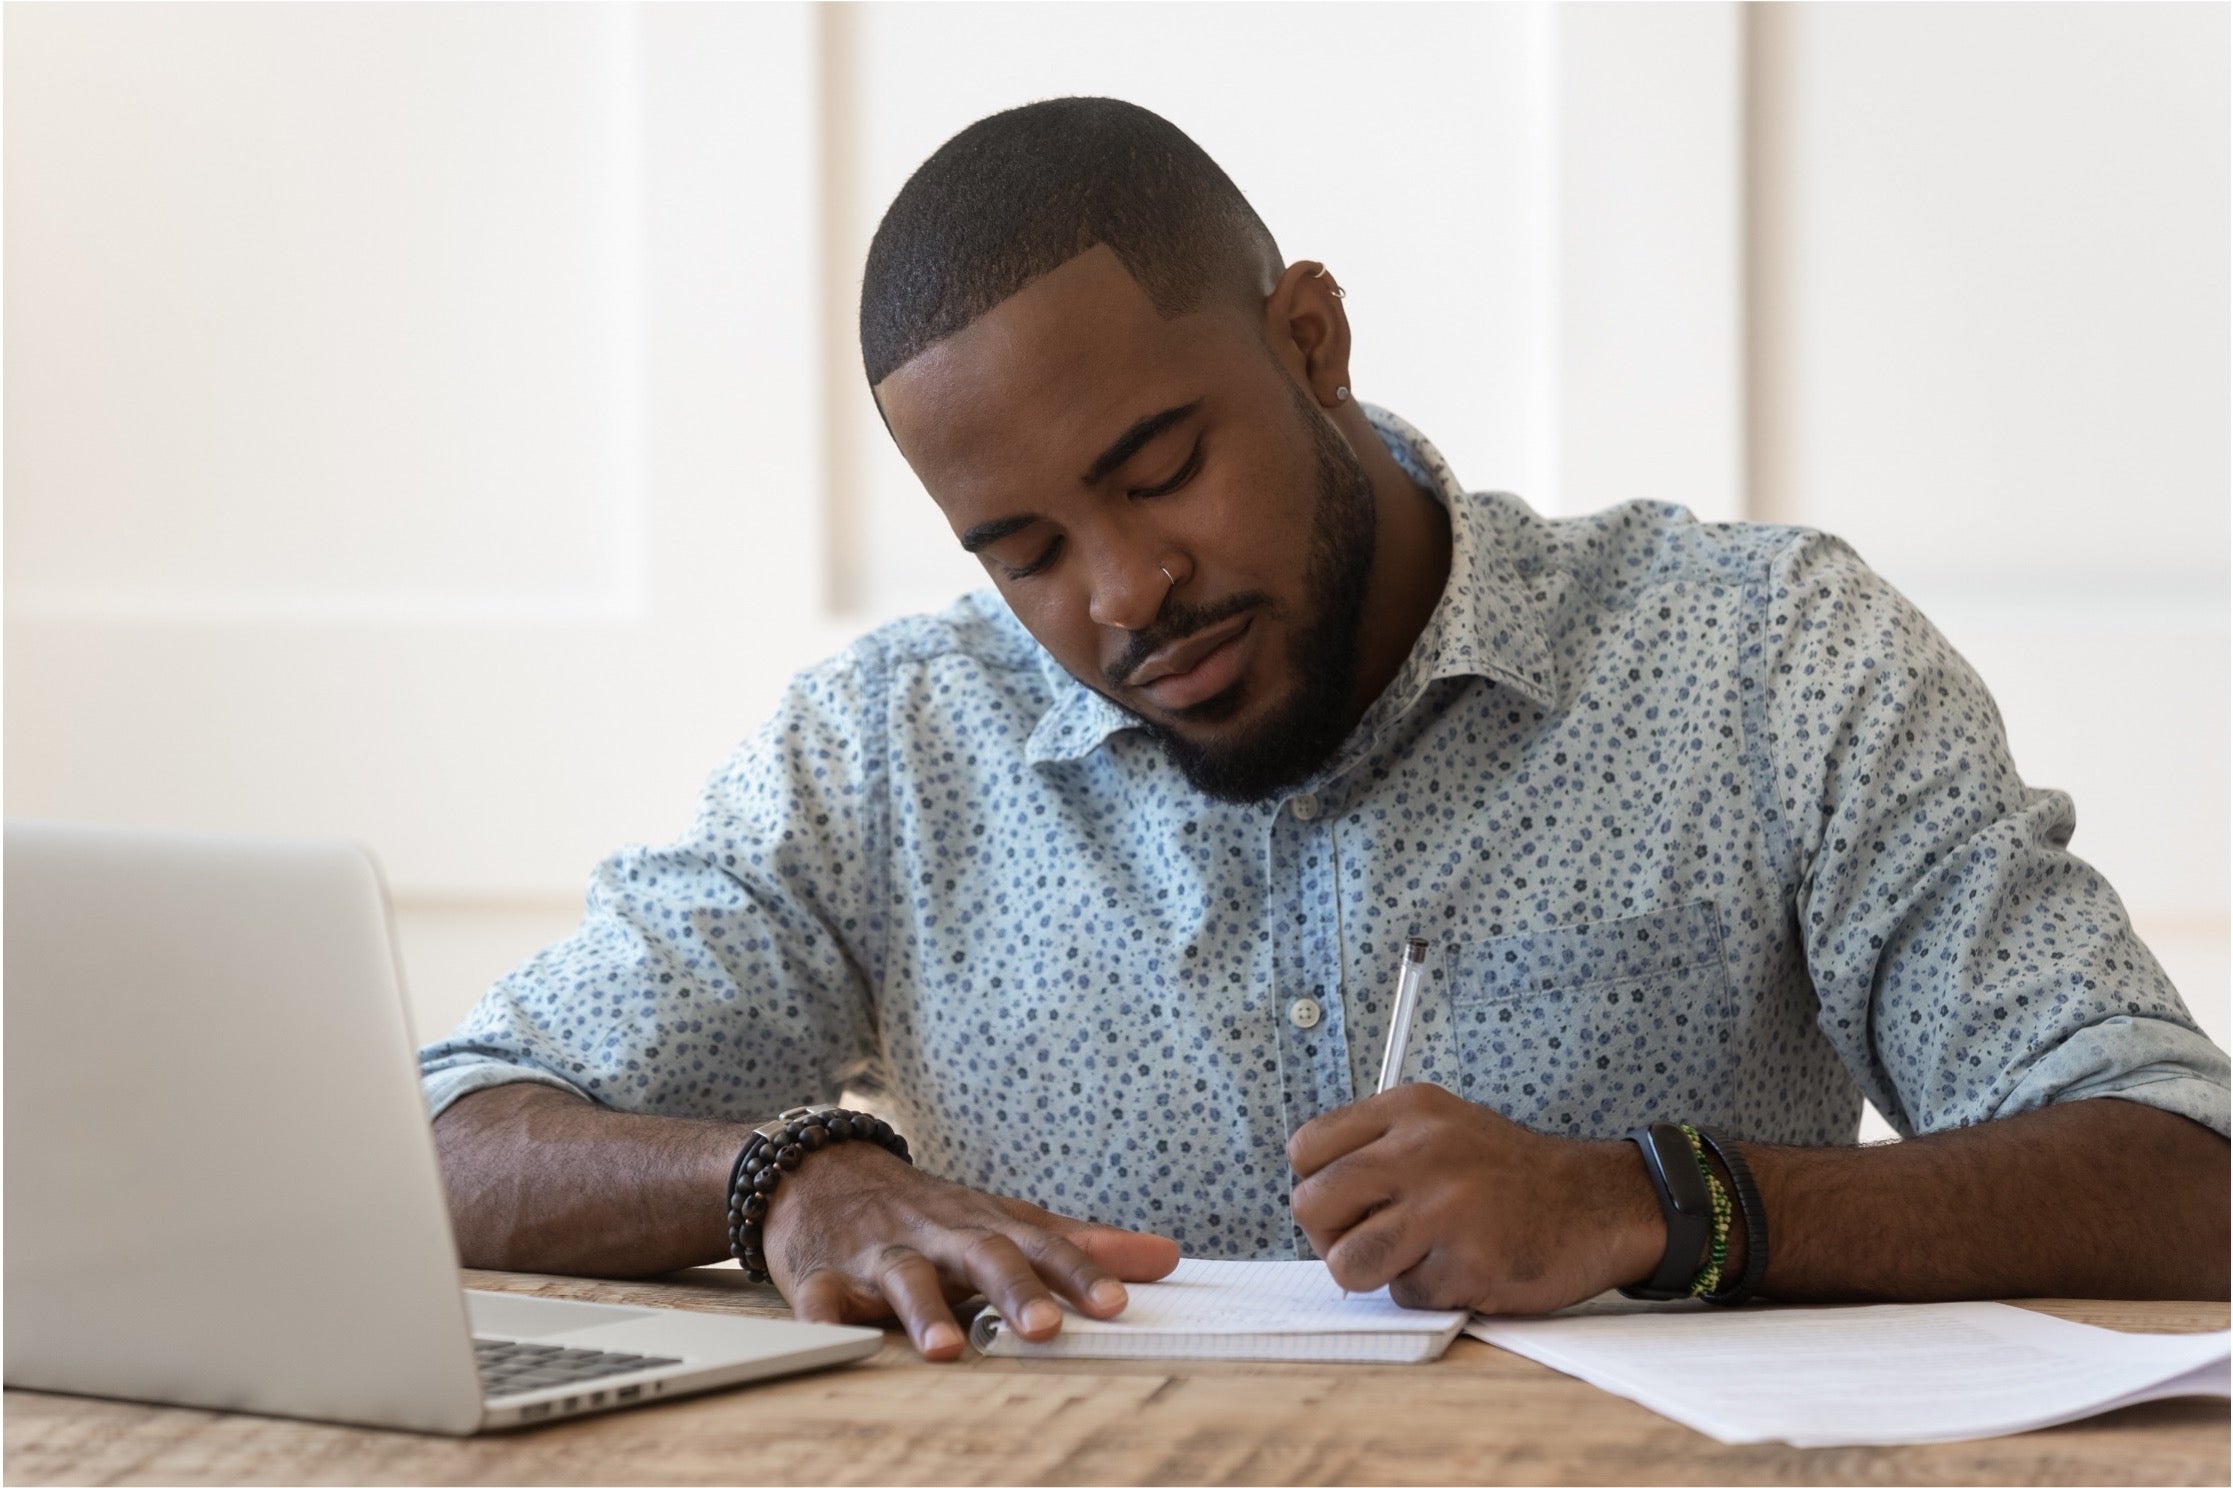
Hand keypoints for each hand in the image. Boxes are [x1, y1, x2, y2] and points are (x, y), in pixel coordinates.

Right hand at [762, 1140, 1180, 1359]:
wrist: (825, 1174)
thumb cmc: (931, 1214)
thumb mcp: (1004, 1220)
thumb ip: (1079, 1245)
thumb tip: (1165, 1257)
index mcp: (985, 1226)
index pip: (1042, 1246)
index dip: (1079, 1273)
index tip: (1117, 1303)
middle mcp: (938, 1237)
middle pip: (981, 1255)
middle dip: (1013, 1289)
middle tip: (1045, 1327)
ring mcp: (879, 1256)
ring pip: (903, 1278)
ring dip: (925, 1311)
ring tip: (948, 1349)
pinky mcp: (822, 1278)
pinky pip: (820, 1301)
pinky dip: (823, 1319)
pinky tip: (834, 1336)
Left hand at [1287, 1083, 1661, 1313]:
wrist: (1598, 1201)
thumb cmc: (1507, 1173)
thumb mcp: (1439, 1126)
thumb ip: (1375, 1148)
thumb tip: (1311, 1196)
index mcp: (1408, 1109)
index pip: (1305, 1148)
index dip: (1317, 1185)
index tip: (1346, 1202)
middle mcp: (1421, 1150)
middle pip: (1310, 1206)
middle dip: (1330, 1236)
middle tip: (1369, 1240)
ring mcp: (1446, 1208)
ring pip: (1345, 1264)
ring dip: (1374, 1274)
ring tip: (1413, 1258)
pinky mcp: (1469, 1264)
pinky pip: (1406, 1296)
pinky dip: (1428, 1293)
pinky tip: (1463, 1267)